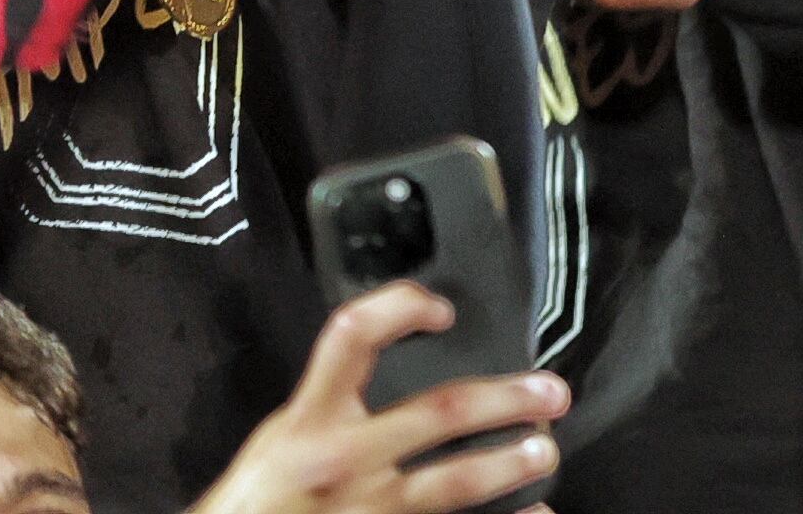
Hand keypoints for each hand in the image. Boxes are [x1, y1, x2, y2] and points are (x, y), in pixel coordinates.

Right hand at [186, 284, 566, 513]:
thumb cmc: (254, 504)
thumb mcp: (276, 440)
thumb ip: (324, 409)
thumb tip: (375, 366)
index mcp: (309, 421)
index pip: (353, 338)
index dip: (399, 308)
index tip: (439, 308)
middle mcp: (344, 461)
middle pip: (437, 412)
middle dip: (503, 398)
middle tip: (548, 392)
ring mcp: (369, 510)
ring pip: (455, 482)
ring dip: (509, 463)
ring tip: (544, 450)